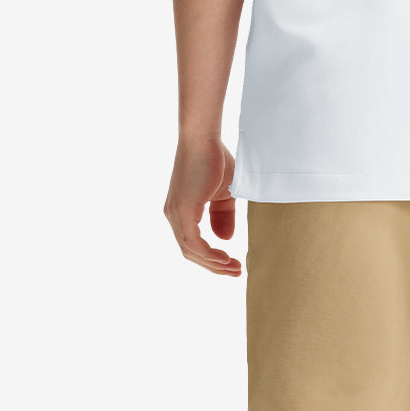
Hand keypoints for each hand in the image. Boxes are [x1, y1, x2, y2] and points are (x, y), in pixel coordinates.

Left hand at [163, 137, 241, 275]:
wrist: (205, 138)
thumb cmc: (215, 159)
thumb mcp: (225, 193)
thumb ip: (223, 216)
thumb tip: (225, 240)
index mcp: (182, 211)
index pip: (194, 244)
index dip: (213, 257)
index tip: (234, 263)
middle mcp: (173, 215)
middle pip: (191, 252)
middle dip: (215, 266)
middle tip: (236, 272)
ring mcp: (174, 214)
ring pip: (191, 251)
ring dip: (213, 263)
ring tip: (234, 268)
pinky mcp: (181, 210)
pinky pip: (192, 242)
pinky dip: (208, 254)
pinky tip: (225, 258)